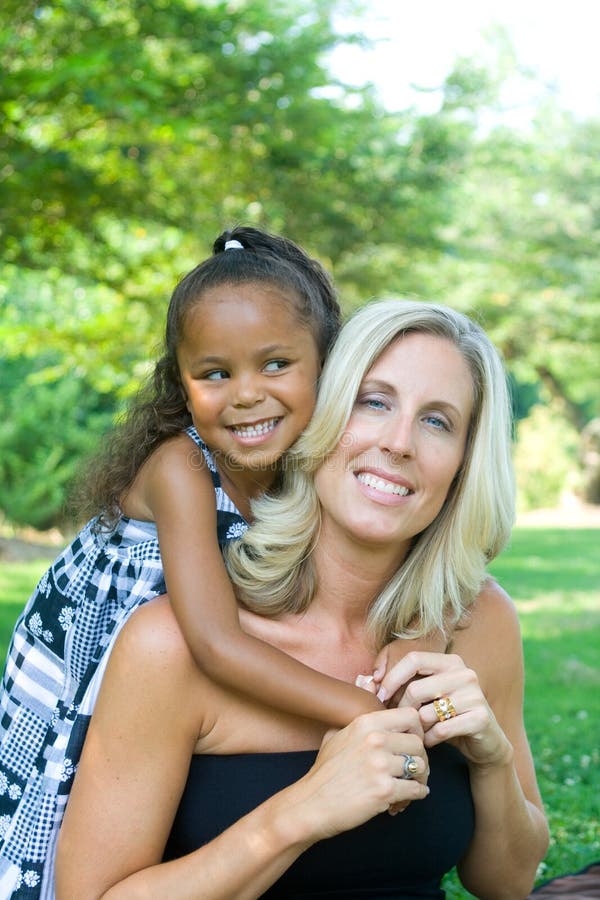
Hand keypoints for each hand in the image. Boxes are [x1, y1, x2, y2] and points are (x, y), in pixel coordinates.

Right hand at [294, 708, 429, 841]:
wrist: (311, 803)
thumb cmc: (325, 770)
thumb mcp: (336, 733)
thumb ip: (357, 710)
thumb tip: (369, 681)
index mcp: (366, 723)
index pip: (410, 716)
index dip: (417, 730)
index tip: (412, 743)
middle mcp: (375, 740)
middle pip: (418, 744)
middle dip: (420, 759)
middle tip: (413, 770)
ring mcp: (380, 765)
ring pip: (420, 768)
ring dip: (419, 779)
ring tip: (408, 786)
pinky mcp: (384, 790)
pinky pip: (416, 790)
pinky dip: (416, 795)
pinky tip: (404, 799)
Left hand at [377, 651, 512, 767]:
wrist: (483, 742)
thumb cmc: (444, 716)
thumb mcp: (424, 696)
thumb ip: (397, 685)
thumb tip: (365, 679)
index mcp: (450, 661)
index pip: (413, 658)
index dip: (392, 677)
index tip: (380, 697)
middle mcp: (464, 672)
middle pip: (416, 688)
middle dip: (402, 709)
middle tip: (399, 722)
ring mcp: (475, 694)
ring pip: (427, 712)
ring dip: (417, 727)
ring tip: (418, 732)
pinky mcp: (480, 717)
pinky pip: (441, 730)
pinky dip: (430, 739)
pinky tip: (431, 741)